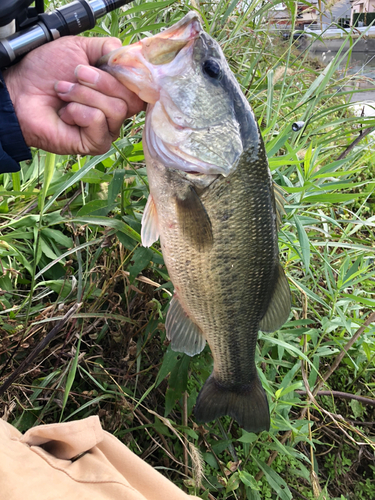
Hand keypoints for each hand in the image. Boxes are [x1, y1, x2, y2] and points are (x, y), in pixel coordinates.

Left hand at [3, 36, 144, 155]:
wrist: (21, 92)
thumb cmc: (45, 72)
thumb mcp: (80, 48)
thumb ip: (108, 48)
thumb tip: (129, 55)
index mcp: (117, 91)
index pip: (141, 88)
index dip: (130, 77)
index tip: (109, 65)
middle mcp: (116, 113)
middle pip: (130, 99)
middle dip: (100, 82)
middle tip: (75, 76)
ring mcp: (108, 130)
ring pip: (116, 110)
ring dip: (84, 95)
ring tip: (64, 94)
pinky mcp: (96, 144)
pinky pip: (99, 122)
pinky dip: (79, 112)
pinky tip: (66, 114)